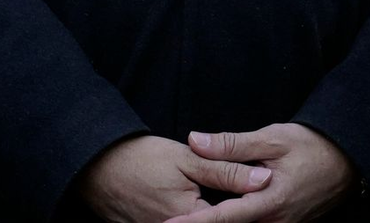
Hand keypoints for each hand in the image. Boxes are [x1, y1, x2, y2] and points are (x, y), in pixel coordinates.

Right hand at [78, 134, 270, 222]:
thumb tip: (265, 179)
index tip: (263, 197)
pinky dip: (186, 213)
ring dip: (206, 211)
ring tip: (203, 189)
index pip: (230, 218)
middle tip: (223, 187)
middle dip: (227, 211)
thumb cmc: (143, 159)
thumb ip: (227, 171)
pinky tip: (191, 197)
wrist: (96, 168)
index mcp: (189, 215)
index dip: (247, 207)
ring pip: (194, 220)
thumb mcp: (189, 159)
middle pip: (211, 221)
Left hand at [162, 123, 354, 222]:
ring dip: (223, 217)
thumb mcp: (274, 138)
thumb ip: (232, 144)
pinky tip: (233, 204)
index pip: (220, 218)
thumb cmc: (313, 145)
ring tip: (208, 205)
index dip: (191, 222)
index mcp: (267, 203)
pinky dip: (241, 217)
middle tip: (174, 217)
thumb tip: (195, 141)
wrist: (350, 159)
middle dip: (204, 220)